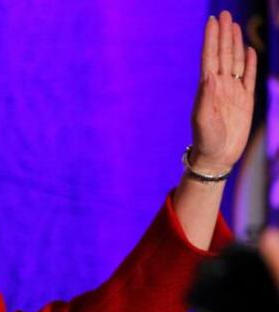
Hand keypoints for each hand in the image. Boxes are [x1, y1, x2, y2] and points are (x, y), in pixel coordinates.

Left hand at [189, 10, 256, 173]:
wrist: (217, 156)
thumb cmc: (206, 140)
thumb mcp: (203, 119)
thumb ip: (205, 97)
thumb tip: (209, 75)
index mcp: (207, 88)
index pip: (210, 57)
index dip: (211, 39)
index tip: (212, 21)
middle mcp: (219, 86)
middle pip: (222, 54)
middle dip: (223, 34)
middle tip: (224, 14)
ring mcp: (232, 92)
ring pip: (235, 61)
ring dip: (234, 43)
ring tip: (234, 26)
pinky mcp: (245, 100)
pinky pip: (248, 77)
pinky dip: (248, 63)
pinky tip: (248, 50)